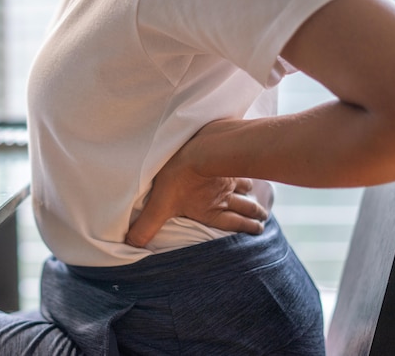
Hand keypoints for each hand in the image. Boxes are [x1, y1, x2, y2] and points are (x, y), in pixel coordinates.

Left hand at [125, 138, 268, 247]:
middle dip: (254, 214)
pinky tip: (246, 163)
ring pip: (246, 187)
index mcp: (210, 210)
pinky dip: (247, 167)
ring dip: (251, 193)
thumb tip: (130, 246)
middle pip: (245, 208)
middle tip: (263, 219)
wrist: (201, 147)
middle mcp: (224, 196)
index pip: (233, 223)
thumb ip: (146, 226)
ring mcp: (229, 177)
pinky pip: (241, 165)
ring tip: (257, 196)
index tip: (259, 231)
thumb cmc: (179, 176)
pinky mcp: (229, 158)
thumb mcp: (159, 205)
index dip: (246, 228)